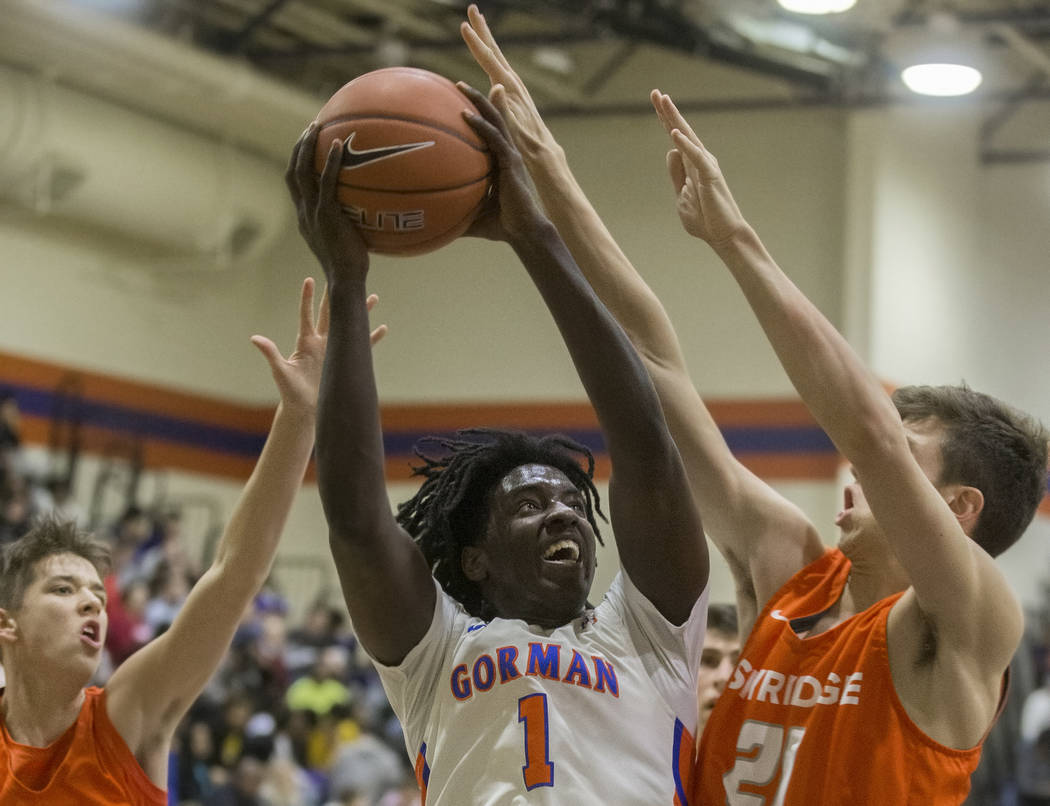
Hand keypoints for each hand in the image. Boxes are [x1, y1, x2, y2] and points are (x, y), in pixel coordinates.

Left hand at [251, 278, 386, 414]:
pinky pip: (362, 348)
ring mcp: (334, 351)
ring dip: (360, 312)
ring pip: (349, 326)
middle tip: (345, 278)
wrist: (305, 409)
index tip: (310, 279)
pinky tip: (382, 328)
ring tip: (372, 297)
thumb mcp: (280, 371)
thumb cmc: (290, 391)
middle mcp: (321, 342)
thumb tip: (255, 338)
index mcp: (305, 341)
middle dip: (337, 297)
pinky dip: (372, 338)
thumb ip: (270, 353)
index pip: (307, 314)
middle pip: (331, 314)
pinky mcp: (345, 362)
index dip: (308, 297)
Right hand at [286, 124, 368, 283]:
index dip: (296, 162)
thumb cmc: (352, 266)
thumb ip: (349, 224)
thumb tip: (369, 211)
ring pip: (301, 171)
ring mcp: (312, 213)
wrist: (346, 280)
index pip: (294, 185)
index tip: (306, 145)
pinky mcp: (326, 214)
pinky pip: (326, 181)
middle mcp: (303, 212)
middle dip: (298, 147)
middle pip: (292, 171)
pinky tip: (339, 144)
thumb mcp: (346, 240)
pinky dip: (330, 160)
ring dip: (307, 146)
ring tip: (318, 126)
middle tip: (311, 127)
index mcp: (305, 218)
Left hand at [457, 82, 547, 245]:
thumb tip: (425, 220)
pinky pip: (494, 138)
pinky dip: (480, 124)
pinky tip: (464, 114)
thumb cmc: (500, 226)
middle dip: (477, 98)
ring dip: (478, 101)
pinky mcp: (512, 162)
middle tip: (457, 83)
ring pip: (495, 119)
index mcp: (498, 161)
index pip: (488, 131)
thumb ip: (453, 209)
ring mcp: (510, 155)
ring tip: (460, 85)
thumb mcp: (471, 214)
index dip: (476, 113)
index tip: (457, 100)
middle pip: (492, 117)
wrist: (524, 233)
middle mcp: (505, 153)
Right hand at [460, 4, 555, 160]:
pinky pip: (498, 67)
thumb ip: (502, 106)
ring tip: (478, 24)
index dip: (475, 42)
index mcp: (508, 86)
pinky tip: (487, 57)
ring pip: (496, 56)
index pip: (488, 58)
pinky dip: (490, 56)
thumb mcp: (511, 125)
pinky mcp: (513, 92)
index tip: (463, 25)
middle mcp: (512, 81)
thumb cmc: (523, 142)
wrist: (541, 149)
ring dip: (486, 39)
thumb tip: (496, 85)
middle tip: (472, 8)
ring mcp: (514, 86)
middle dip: (482, 29)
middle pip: (493, 49)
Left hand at [650, 90, 748, 247]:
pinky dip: (686, 146)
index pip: (674, 137)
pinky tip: (673, 134)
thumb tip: (670, 151)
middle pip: (680, 130)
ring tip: (664, 101)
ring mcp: (705, 166)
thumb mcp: (682, 195)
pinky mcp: (711, 176)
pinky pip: (696, 158)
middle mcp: (699, 160)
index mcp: (691, 164)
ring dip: (675, 119)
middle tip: (655, 92)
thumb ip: (676, 174)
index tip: (655, 99)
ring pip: (688, 137)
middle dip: (667, 111)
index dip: (665, 119)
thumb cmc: (705, 218)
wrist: (723, 235)